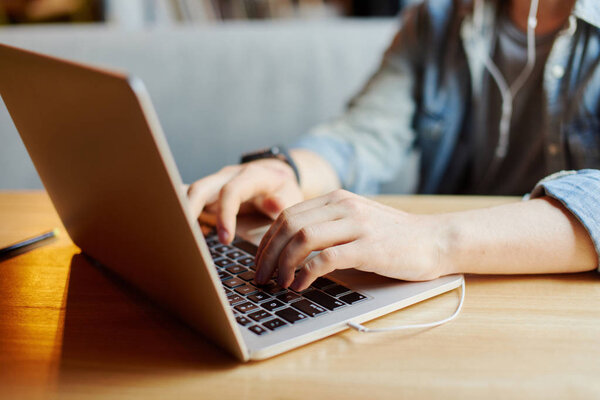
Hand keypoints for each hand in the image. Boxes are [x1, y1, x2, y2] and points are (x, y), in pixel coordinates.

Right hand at [187, 159, 302, 243]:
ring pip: (188, 193)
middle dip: (188, 212)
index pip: (231, 191)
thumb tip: (274, 205)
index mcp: (251, 175)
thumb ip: (283, 201)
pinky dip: (181, 214)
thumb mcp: (291, 194)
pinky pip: (189, 200)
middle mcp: (228, 176)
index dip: (225, 215)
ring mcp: (215, 183)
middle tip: (185, 239)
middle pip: (200, 189)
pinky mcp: (208, 193)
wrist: (276, 175)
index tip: (226, 239)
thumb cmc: (283, 189)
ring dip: (179, 213)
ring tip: (174, 237)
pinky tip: (180, 234)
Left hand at [254, 189, 447, 290]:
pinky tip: (301, 285)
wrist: (435, 240)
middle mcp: (344, 206)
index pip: (288, 215)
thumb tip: (288, 245)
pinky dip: (306, 274)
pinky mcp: (368, 248)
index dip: (267, 240)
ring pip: (302, 239)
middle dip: (268, 254)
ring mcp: (357, 225)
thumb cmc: (393, 236)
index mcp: (336, 199)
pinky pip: (325, 258)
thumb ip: (327, 224)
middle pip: (289, 225)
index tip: (260, 261)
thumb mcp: (356, 221)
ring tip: (279, 282)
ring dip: (283, 263)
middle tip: (261, 276)